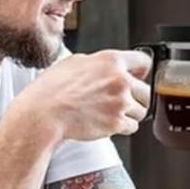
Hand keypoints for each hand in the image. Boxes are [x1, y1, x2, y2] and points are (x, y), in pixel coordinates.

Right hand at [12, 49, 151, 141]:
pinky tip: (109, 123)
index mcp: (110, 61)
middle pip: (146, 90)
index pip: (143, 61)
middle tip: (122, 101)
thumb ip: (97, 63)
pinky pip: (132, 126)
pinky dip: (123, 127)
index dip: (142, 70)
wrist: (43, 114)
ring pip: (141, 110)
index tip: (140, 75)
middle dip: (136, 97)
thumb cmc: (51, 90)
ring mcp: (120, 102)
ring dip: (130, 113)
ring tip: (111, 113)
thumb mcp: (73, 62)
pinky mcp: (116, 123)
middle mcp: (120, 80)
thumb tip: (106, 67)